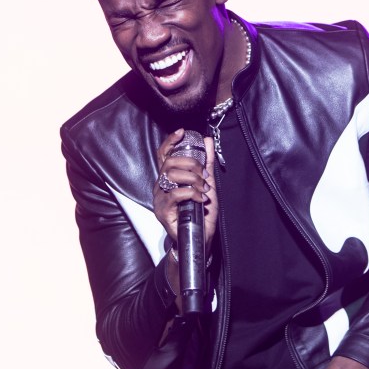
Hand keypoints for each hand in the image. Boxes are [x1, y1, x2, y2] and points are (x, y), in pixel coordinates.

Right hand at [152, 129, 218, 252]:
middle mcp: (161, 185)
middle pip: (170, 162)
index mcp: (168, 177)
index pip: (164, 154)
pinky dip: (191, 193)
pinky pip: (175, 193)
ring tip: (204, 189)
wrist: (200, 236)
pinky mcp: (163, 210)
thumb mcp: (206, 183)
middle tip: (204, 174)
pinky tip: (201, 199)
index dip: (170, 141)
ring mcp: (160, 198)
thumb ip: (206, 162)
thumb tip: (207, 141)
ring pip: (172, 175)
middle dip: (191, 163)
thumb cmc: (200, 211)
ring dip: (193, 179)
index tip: (181, 132)